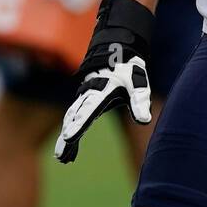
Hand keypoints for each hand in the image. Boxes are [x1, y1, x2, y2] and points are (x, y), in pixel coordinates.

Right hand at [55, 0, 153, 162]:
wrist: (117, 48)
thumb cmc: (128, 66)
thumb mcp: (137, 83)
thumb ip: (140, 100)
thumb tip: (145, 120)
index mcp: (101, 89)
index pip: (88, 110)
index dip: (78, 124)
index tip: (69, 138)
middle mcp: (88, 93)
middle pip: (74, 117)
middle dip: (67, 136)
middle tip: (61, 156)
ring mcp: (84, 95)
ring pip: (71, 118)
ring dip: (67, 138)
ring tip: (63, 158)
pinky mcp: (84, 98)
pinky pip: (74, 117)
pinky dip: (71, 132)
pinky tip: (70, 150)